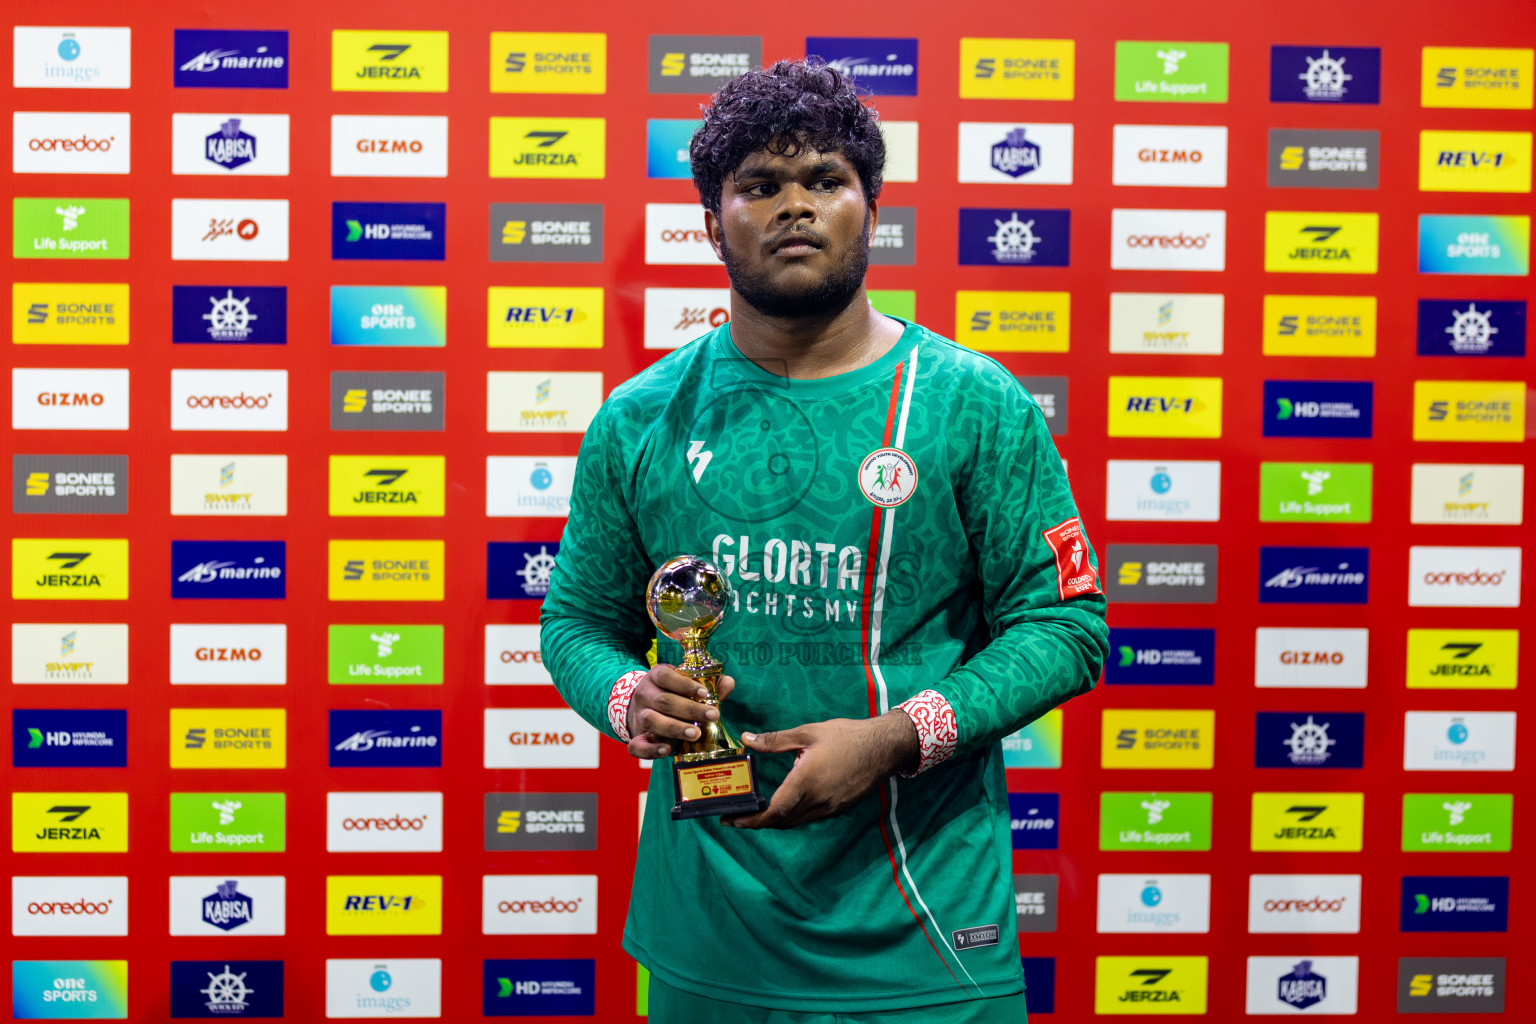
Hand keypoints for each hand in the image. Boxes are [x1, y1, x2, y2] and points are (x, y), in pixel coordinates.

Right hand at [625, 663, 734, 760]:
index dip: (685, 684)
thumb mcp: (683, 683)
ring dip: (675, 728)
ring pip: (652, 720)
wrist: (639, 706)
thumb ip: (706, 684)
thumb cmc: (670, 693)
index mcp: (656, 676)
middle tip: (712, 715)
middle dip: (690, 709)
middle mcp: (645, 695)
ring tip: (695, 733)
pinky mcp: (637, 736)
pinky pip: (637, 745)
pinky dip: (651, 750)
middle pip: (664, 701)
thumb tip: (728, 682)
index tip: (705, 693)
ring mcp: (639, 716)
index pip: (666, 676)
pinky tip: (667, 750)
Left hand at [726, 712, 918, 828]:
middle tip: (735, 815)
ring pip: (795, 822)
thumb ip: (775, 740)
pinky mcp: (838, 808)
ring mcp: (829, 808)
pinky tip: (784, 804)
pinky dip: (791, 816)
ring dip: (773, 821)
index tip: (730, 820)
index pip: (773, 812)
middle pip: (780, 822)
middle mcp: (817, 801)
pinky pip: (809, 817)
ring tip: (755, 811)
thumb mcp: (808, 733)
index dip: (749, 820)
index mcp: (806, 783)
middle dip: (755, 822)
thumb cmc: (846, 736)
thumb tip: (746, 740)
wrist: (884, 748)